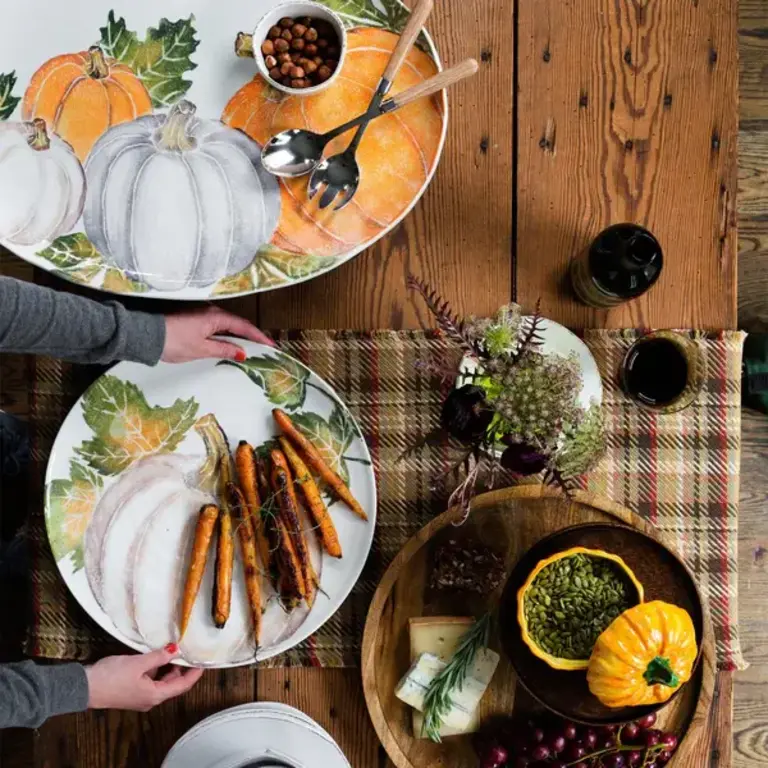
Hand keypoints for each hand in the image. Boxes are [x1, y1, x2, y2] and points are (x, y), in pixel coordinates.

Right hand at [85, 644, 203, 711]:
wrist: (84, 687)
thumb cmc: (110, 677)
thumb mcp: (138, 663)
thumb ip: (159, 657)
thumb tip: (176, 650)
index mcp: (155, 695)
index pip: (182, 686)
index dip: (194, 674)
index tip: (203, 662)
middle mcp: (150, 699)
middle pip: (173, 684)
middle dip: (181, 669)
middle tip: (188, 651)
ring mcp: (140, 696)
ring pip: (161, 682)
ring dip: (168, 668)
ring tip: (173, 650)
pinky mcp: (131, 691)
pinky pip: (150, 680)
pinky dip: (156, 669)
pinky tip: (154, 656)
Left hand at [162, 306, 274, 363]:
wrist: (146, 335)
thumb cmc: (173, 341)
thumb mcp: (201, 349)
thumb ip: (223, 350)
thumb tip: (241, 352)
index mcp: (216, 317)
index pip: (244, 327)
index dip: (259, 337)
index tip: (272, 345)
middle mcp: (211, 312)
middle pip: (237, 324)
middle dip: (251, 336)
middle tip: (265, 347)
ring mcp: (202, 315)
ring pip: (226, 326)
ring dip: (238, 336)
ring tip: (249, 349)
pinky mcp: (194, 319)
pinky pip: (216, 327)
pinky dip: (226, 336)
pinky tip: (228, 345)